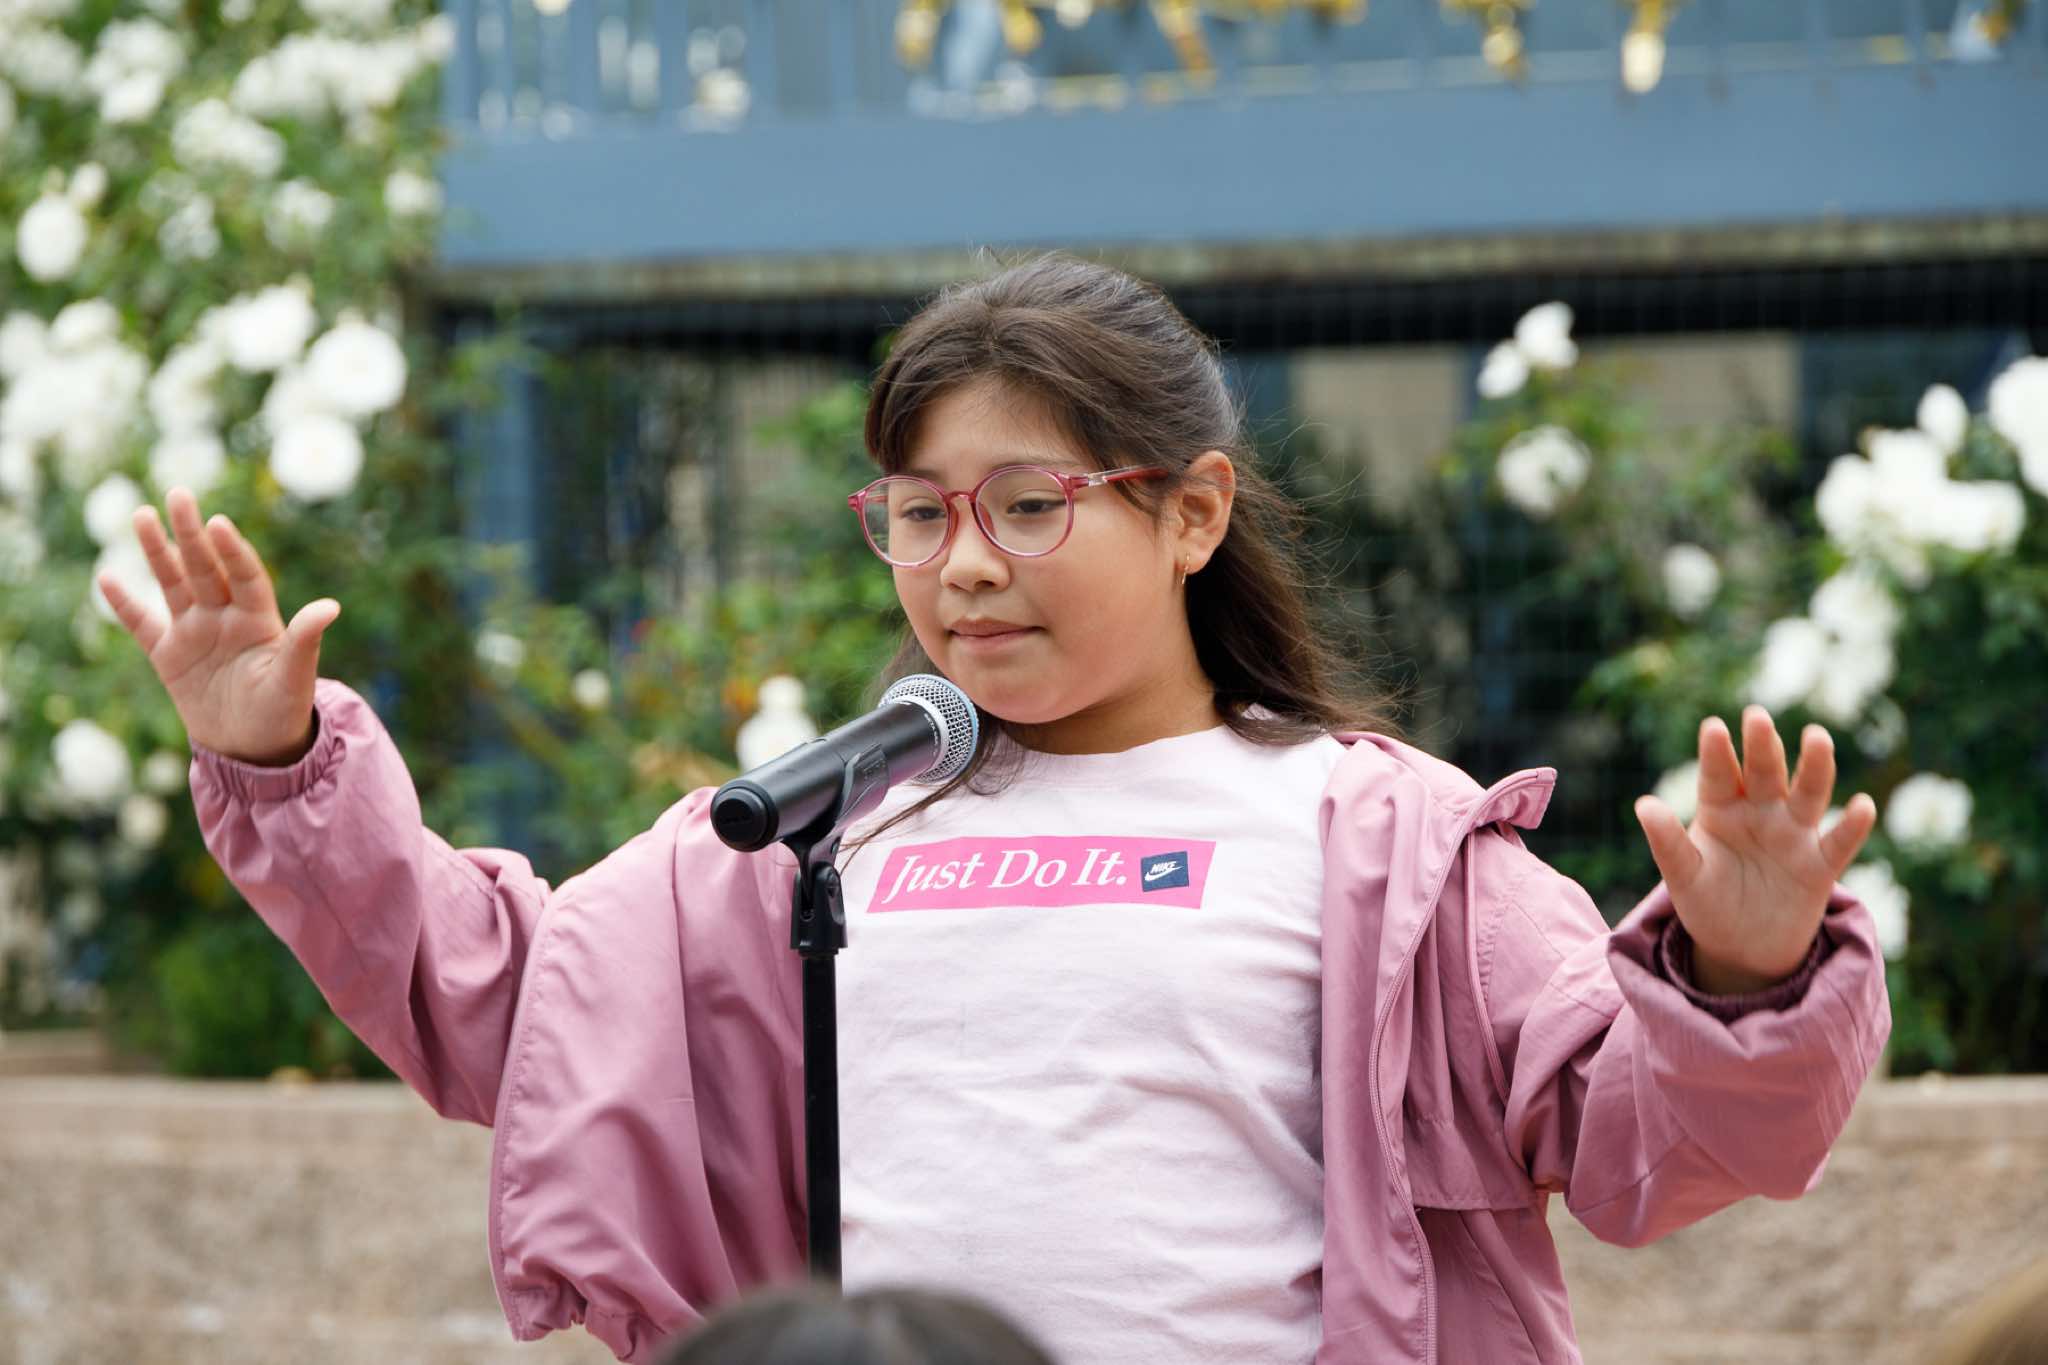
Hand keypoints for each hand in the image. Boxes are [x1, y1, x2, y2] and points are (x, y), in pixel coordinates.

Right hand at [98, 487, 340, 766]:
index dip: (233, 551)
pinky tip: (106, 576)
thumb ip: (305, 641)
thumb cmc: (282, 711)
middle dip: (191, 533)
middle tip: (178, 494)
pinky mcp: (168, 655)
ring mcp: (195, 632)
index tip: (219, 523)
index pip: (245, 575)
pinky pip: (142, 624)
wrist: (253, 748)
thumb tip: (332, 606)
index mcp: (259, 618)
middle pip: (206, 568)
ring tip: (142, 514)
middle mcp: (225, 616)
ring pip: (173, 584)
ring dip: (158, 552)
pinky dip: (124, 604)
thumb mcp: (295, 677)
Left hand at [1632, 705, 1877, 994]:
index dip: (1717, 754)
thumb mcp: (1683, 876)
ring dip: (1814, 767)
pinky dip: (1852, 826)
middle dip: (1762, 746)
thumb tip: (1643, 805)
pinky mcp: (1819, 867)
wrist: (1741, 950)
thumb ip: (1668, 843)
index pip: (1718, 776)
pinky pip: (1838, 843)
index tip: (1713, 728)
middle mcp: (1760, 812)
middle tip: (1757, 717)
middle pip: (1764, 773)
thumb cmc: (1706, 903)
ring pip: (1808, 795)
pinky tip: (1863, 804)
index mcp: (1720, 809)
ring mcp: (1793, 836)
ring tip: (1816, 737)